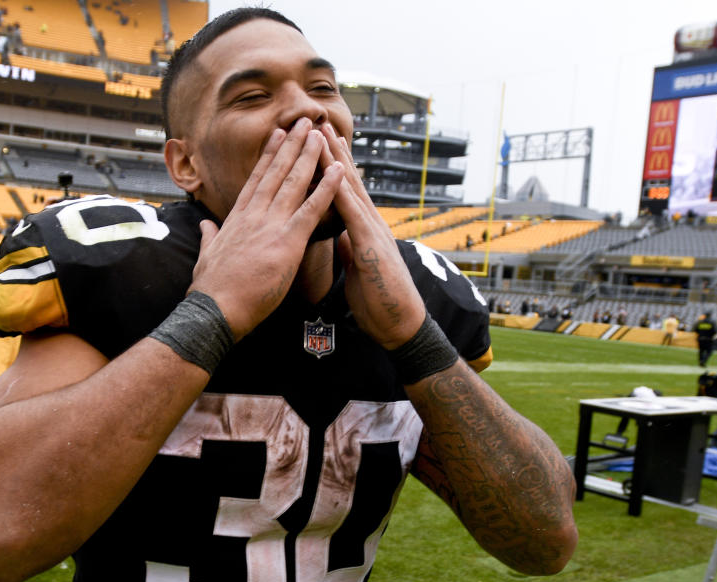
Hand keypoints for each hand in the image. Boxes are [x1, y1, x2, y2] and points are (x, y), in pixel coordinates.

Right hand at [190, 118, 344, 339]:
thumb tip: (205, 225)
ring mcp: (270, 225)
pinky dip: (328, 189)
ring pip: (295, 183)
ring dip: (310, 156)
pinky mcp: (287, 242)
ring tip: (320, 133)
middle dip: (292, 145)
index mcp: (237, 219)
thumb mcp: (206, 256)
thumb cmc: (210, 289)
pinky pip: (313, 210)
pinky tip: (340, 172)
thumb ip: (209, 237)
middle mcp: (254, 215)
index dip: (269, 157)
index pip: (257, 180)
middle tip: (303, 122)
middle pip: (277, 173)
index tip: (277, 137)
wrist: (216, 309)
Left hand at [317, 123, 424, 349]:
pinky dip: (343, 194)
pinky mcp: (372, 247)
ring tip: (323, 134)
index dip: (330, 164)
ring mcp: (373, 231)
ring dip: (337, 161)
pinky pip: (355, 215)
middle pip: (347, 180)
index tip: (317, 141)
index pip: (343, 189)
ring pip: (351, 190)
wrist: (399, 324)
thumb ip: (351, 244)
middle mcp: (370, 222)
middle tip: (316, 122)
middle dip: (332, 151)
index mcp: (363, 227)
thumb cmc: (379, 299)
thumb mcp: (358, 265)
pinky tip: (333, 176)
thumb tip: (340, 232)